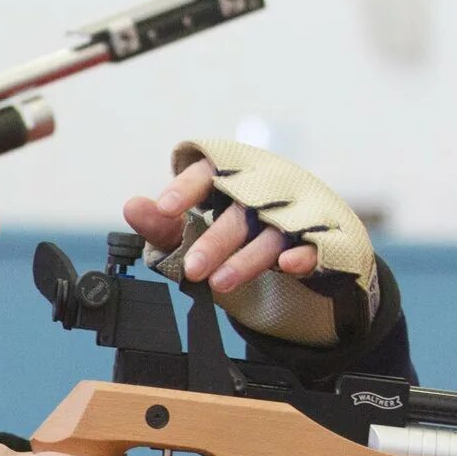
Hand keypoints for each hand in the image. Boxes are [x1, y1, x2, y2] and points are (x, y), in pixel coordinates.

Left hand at [123, 157, 316, 293]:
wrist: (305, 246)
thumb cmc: (241, 229)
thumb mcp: (197, 229)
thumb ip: (165, 225)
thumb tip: (132, 207)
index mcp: (232, 177)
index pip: (208, 173)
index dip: (187, 189)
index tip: (166, 209)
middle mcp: (266, 189)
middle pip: (239, 210)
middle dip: (215, 240)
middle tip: (192, 268)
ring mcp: (297, 212)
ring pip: (272, 232)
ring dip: (247, 257)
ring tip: (221, 282)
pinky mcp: (324, 239)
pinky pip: (315, 245)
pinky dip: (303, 255)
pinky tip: (287, 266)